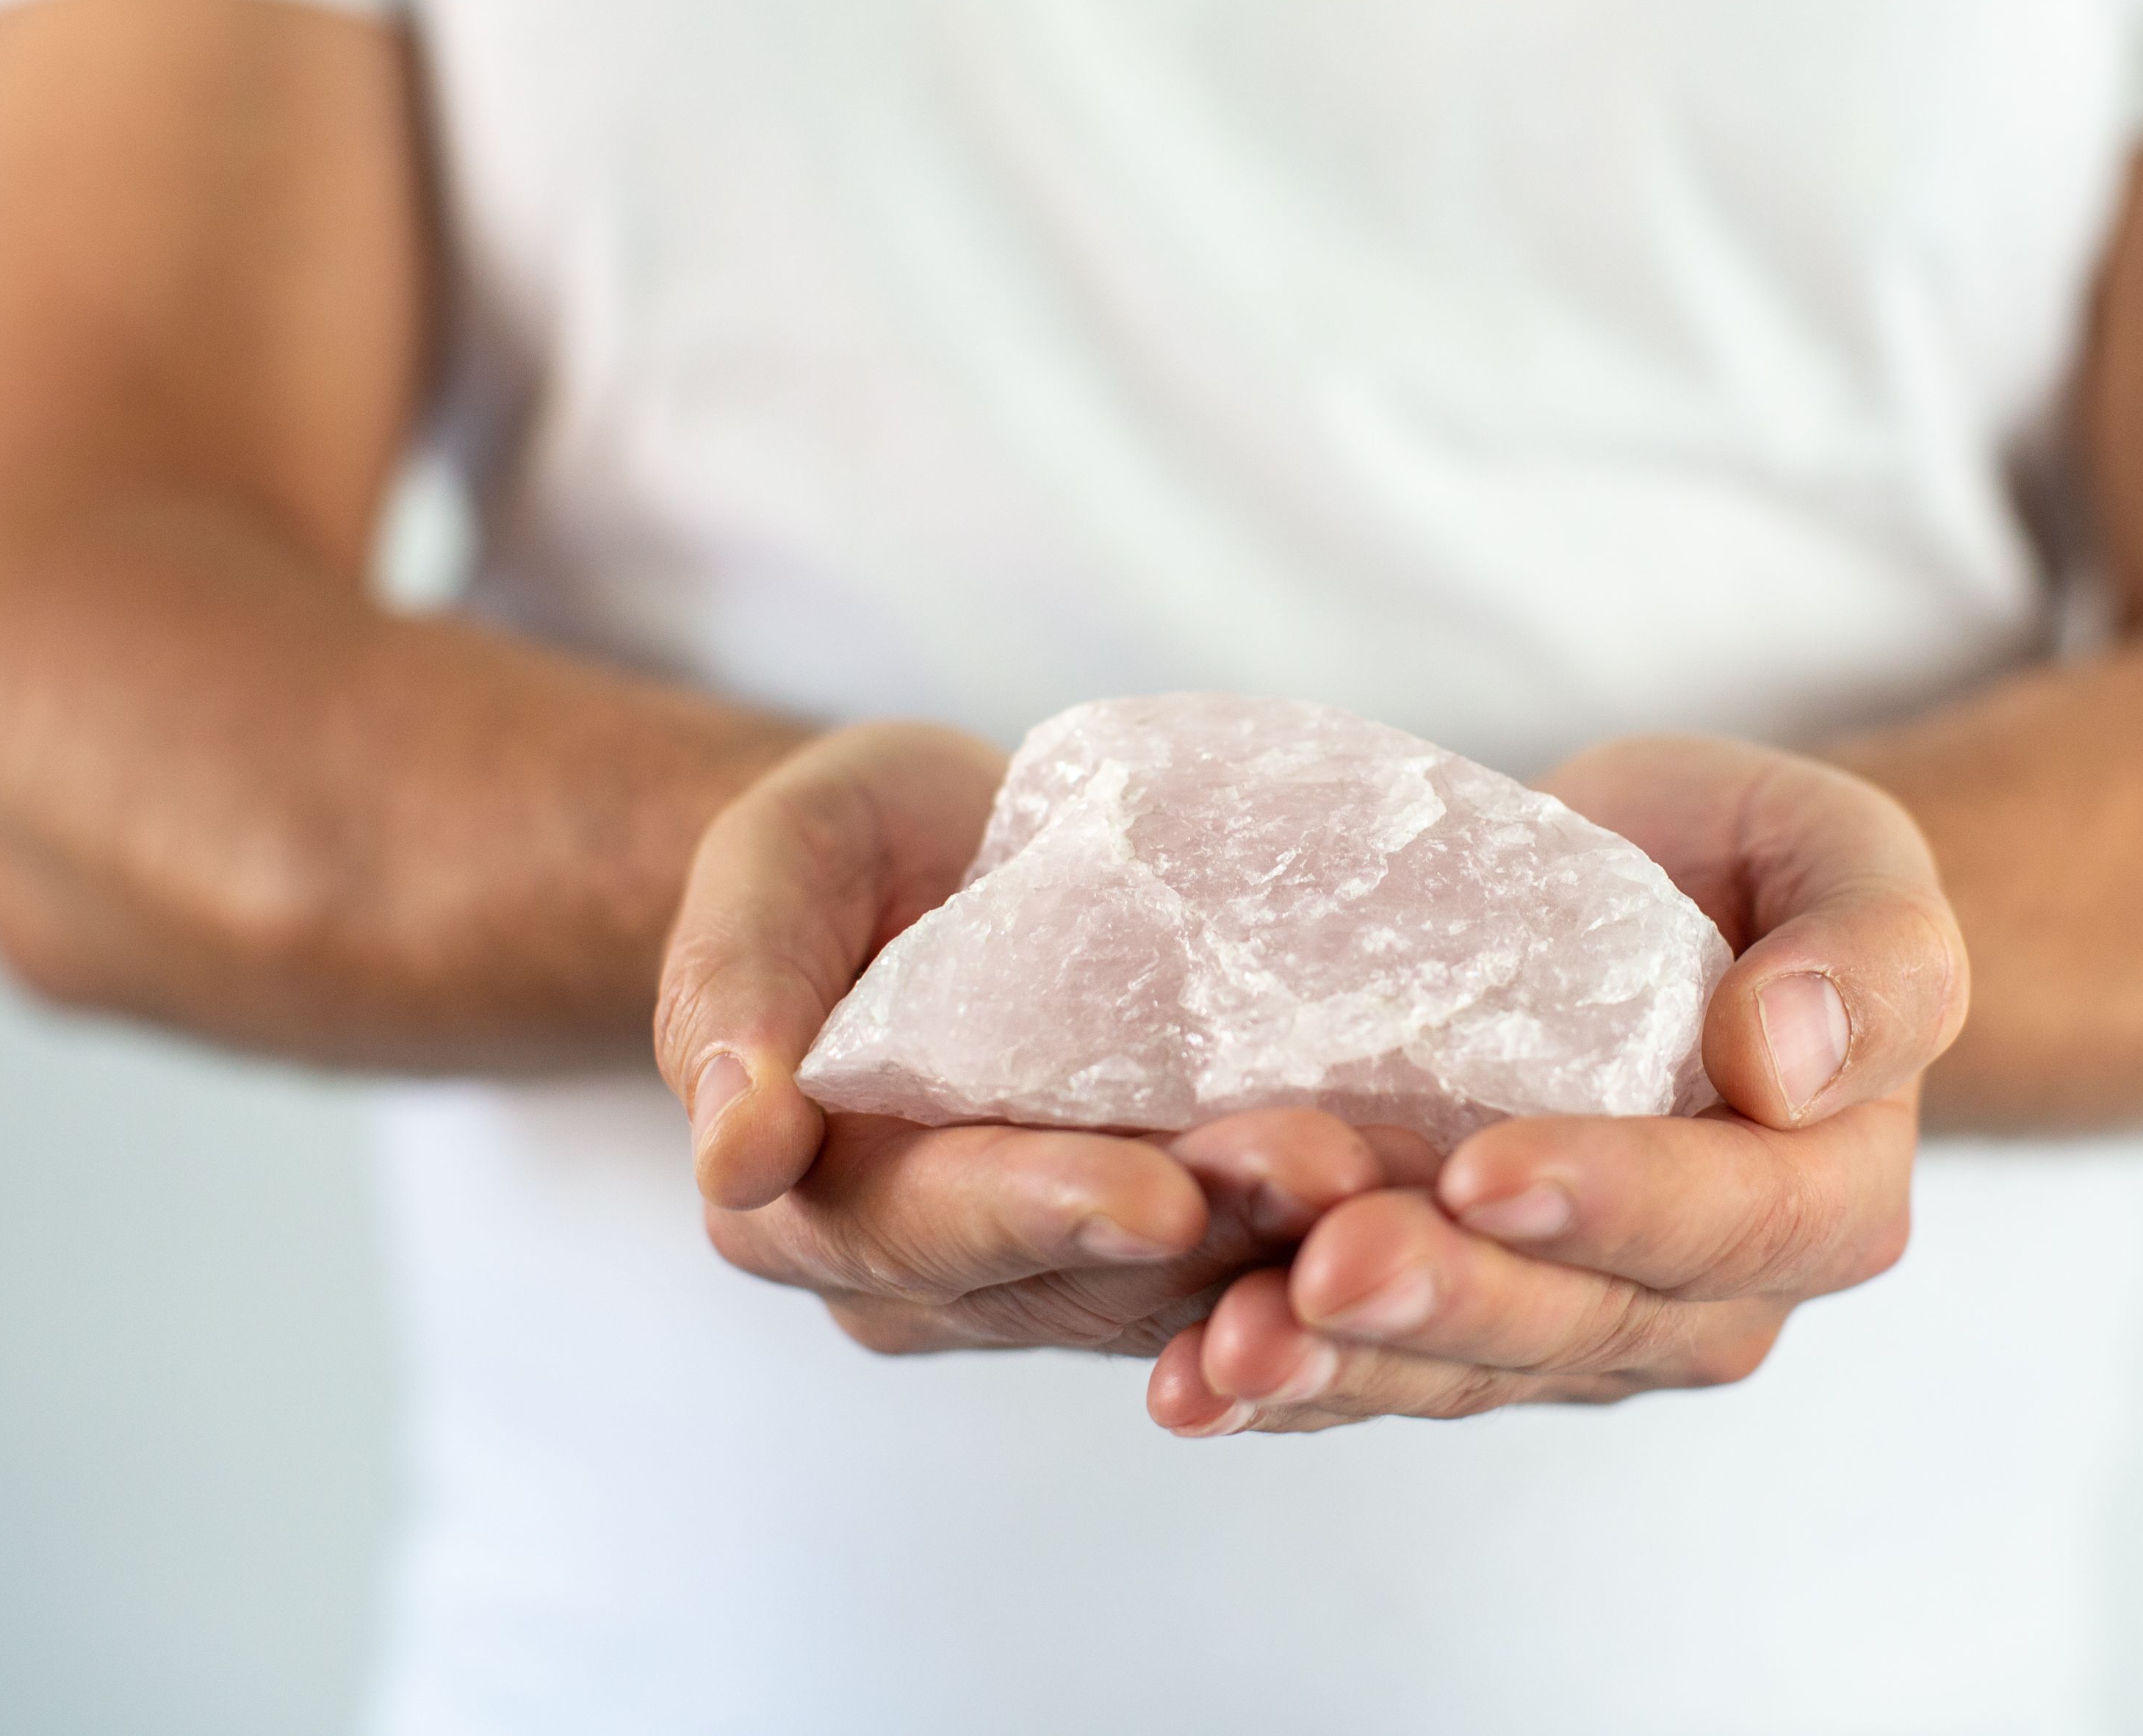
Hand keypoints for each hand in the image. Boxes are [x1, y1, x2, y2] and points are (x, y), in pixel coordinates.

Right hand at [654, 722, 1431, 1355]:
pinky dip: (1316, 1235)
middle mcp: (929, 1277)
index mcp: (810, 1204)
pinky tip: (1409, 1194)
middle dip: (1201, 1229)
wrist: (944, 861)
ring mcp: (1050, 1277)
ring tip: (1381, 1174)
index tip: (1151, 1195)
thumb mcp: (775, 866)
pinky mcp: (1154, 1255)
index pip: (927, 1227)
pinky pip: (1236, 1266)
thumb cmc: (844, 854)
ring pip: (1174, 1287)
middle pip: (1073, 1275)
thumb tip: (734, 1158)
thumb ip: (733, 990)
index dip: (1040, 1212)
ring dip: (1279, 1241)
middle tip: (1317, 1173)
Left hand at [1144, 737, 1965, 1433]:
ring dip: (1338, 1362)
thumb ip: (1875, 956)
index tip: (1486, 1168)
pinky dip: (1278, 1380)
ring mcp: (1577, 1328)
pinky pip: (1375, 1369)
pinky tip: (1187, 1379)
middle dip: (1441, 1300)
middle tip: (1322, 1265)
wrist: (1661, 900)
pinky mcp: (1464, 1329)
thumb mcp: (1845, 855)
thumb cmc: (1758, 870)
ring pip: (1459, 1369)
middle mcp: (1704, 1297)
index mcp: (1822, 1196)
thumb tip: (1787, 1059)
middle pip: (1573, 1322)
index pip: (1728, 1222)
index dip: (1609, 1204)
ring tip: (1226, 1344)